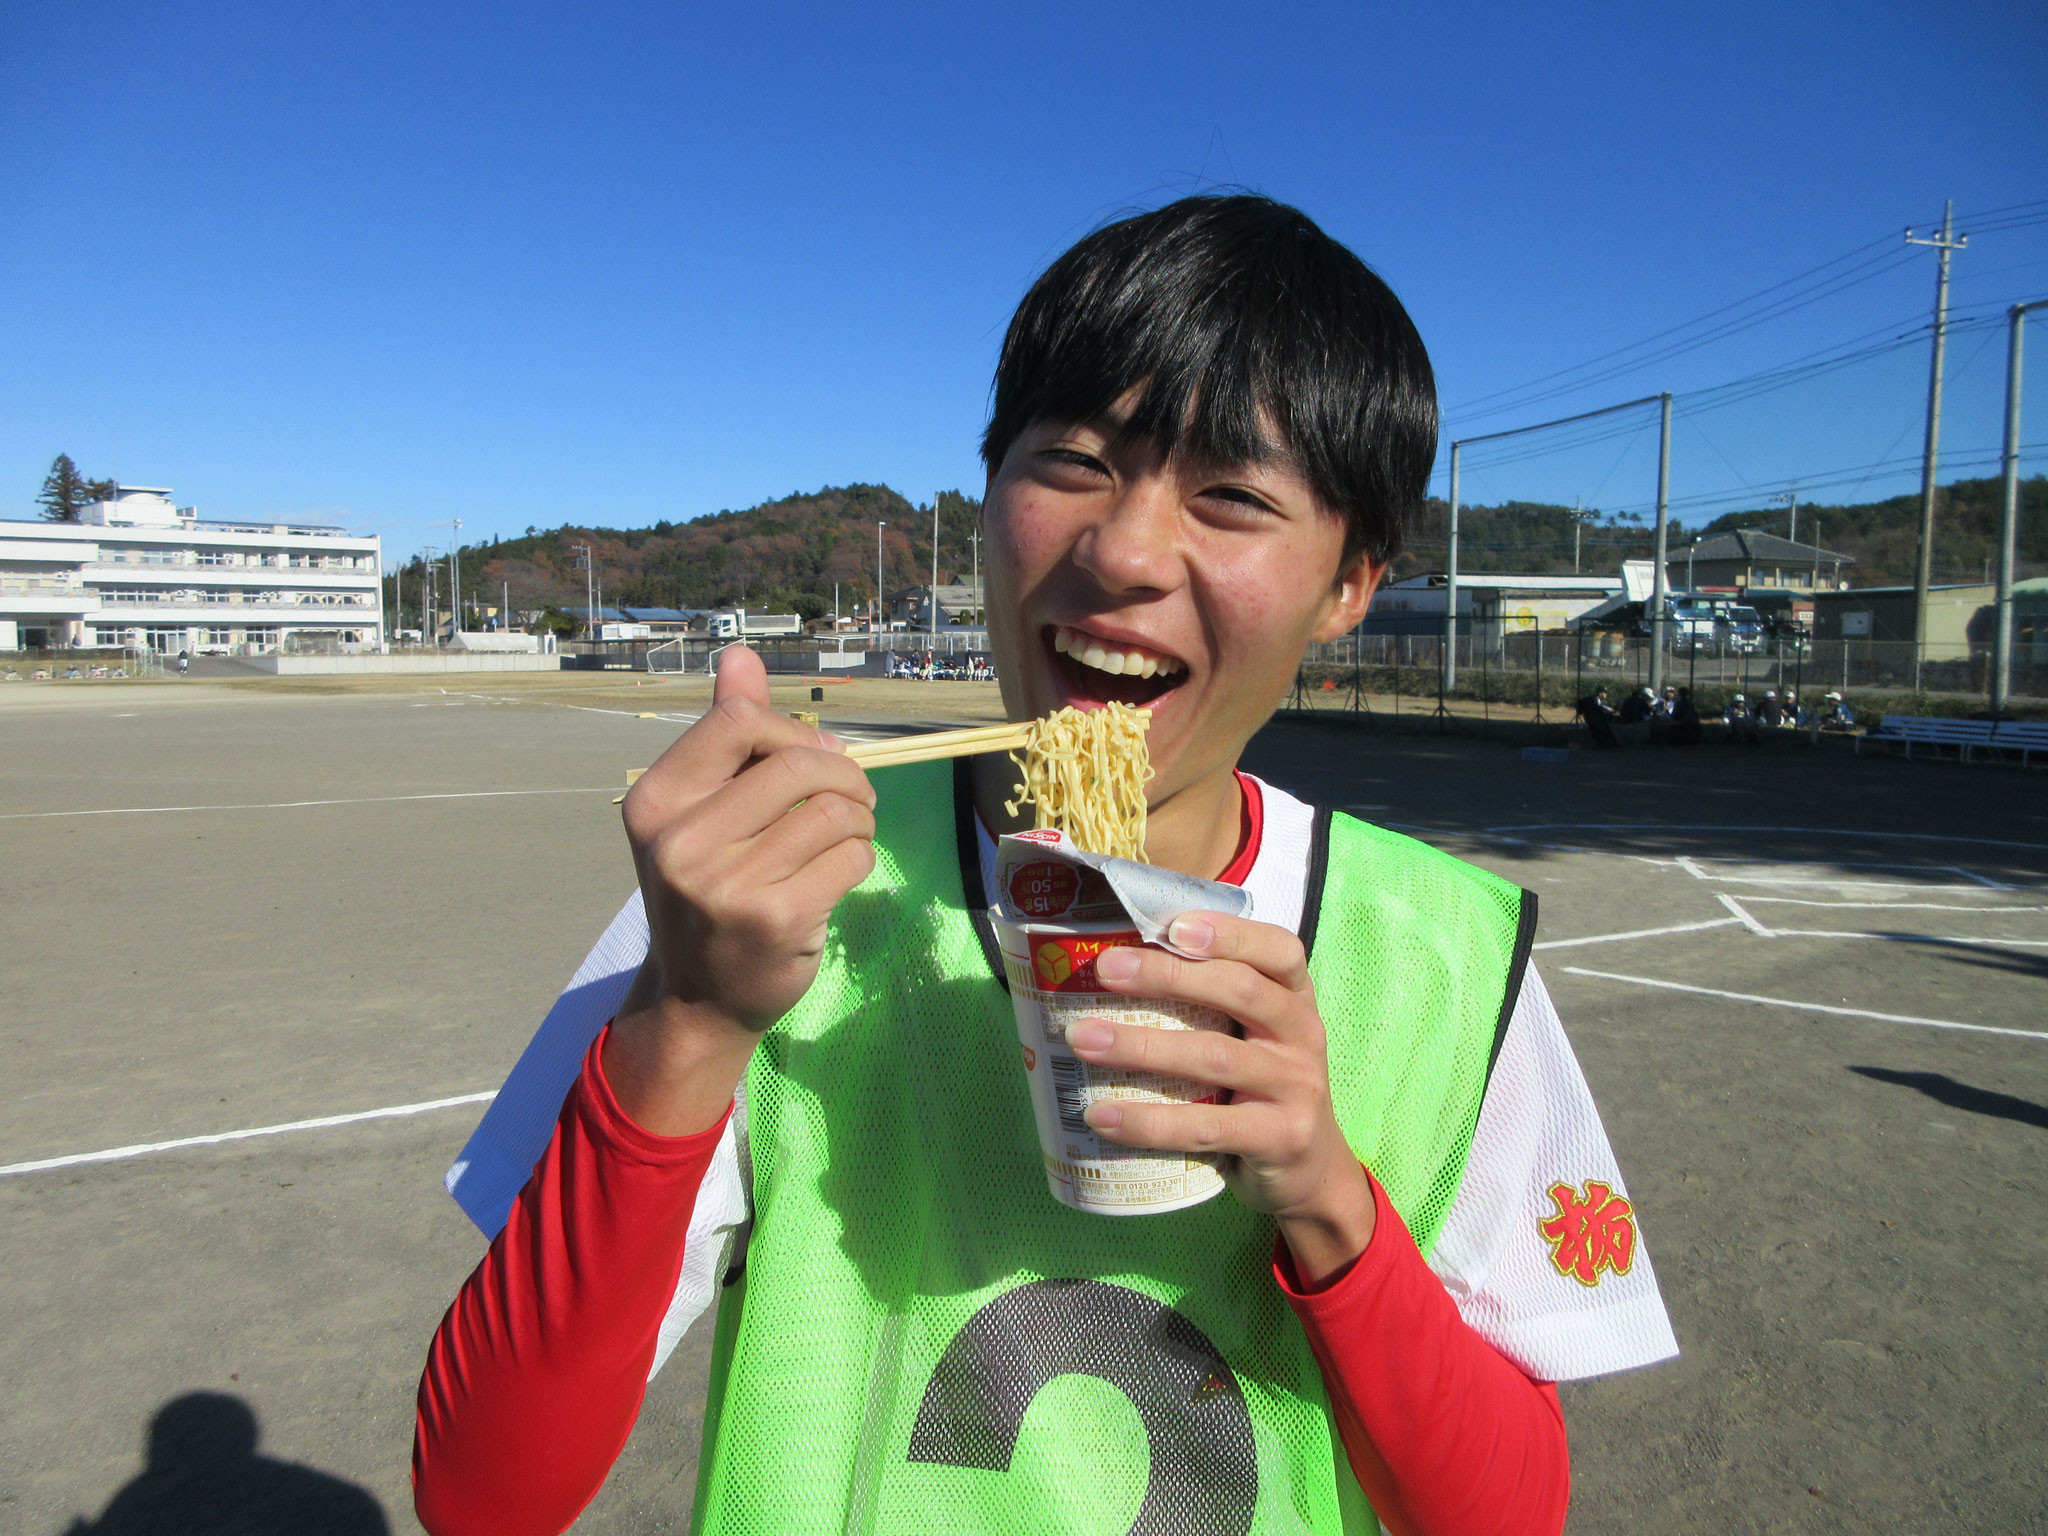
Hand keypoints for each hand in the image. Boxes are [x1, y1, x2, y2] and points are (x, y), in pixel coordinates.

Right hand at [603, 646, 876, 1133]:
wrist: (697, 999)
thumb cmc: (707, 891)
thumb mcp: (699, 812)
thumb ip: (724, 734)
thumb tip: (739, 655)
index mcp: (655, 801)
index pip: (739, 721)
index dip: (793, 731)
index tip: (811, 757)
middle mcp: (682, 841)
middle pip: (799, 762)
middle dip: (843, 774)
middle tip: (851, 798)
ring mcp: (727, 884)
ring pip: (835, 810)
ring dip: (858, 819)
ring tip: (845, 837)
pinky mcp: (777, 918)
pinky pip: (852, 856)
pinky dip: (860, 857)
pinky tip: (839, 874)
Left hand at [1066, 912, 1374, 1284]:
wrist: (1310, 1170)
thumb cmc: (1260, 1085)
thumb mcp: (1254, 1034)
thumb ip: (1210, 1001)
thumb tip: (1111, 968)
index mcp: (1295, 998)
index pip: (1278, 950)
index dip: (1230, 933)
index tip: (1172, 926)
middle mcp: (1303, 1034)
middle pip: (1239, 991)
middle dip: (1167, 976)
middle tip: (1104, 969)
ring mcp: (1295, 1087)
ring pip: (1215, 1057)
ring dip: (1142, 1046)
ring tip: (1083, 1039)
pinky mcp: (1278, 1138)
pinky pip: (1206, 1127)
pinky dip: (1149, 1121)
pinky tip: (1102, 1116)